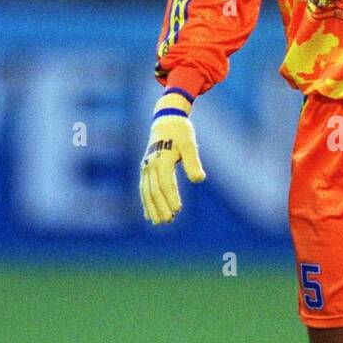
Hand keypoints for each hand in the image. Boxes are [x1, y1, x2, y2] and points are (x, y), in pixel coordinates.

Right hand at [139, 93, 205, 222]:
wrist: (166, 120)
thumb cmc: (181, 133)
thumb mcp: (190, 144)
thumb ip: (193, 162)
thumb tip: (199, 180)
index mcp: (162, 159)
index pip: (165, 182)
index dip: (171, 197)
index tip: (178, 210)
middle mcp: (150, 164)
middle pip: (154, 190)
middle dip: (160, 207)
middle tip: (168, 221)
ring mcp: (146, 167)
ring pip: (146, 191)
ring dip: (152, 207)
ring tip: (158, 222)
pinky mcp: (145, 169)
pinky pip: (143, 188)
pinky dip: (145, 201)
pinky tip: (148, 214)